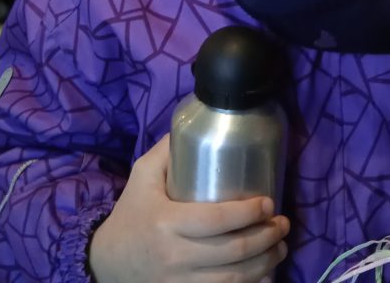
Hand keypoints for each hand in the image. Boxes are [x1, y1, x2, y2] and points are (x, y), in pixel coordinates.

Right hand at [89, 134, 289, 282]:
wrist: (107, 262)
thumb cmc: (131, 213)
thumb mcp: (142, 175)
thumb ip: (168, 149)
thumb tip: (200, 122)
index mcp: (166, 223)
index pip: (215, 220)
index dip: (247, 213)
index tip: (268, 203)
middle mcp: (175, 256)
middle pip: (231, 252)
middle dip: (265, 238)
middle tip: (283, 223)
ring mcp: (179, 282)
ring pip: (232, 279)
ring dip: (264, 263)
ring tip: (280, 247)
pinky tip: (265, 274)